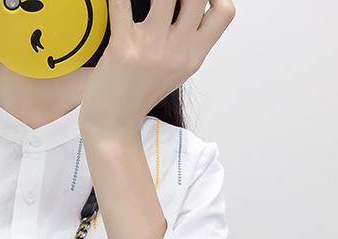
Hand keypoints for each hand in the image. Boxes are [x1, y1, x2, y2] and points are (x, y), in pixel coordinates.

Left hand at [79, 0, 235, 136]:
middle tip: (165, 1)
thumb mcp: (174, 72)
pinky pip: (121, 4)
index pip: (224, 12)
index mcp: (193, 57)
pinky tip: (120, 0)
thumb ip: (186, 42)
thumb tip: (190, 8)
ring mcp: (152, 49)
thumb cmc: (137, 96)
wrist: (112, 126)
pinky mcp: (123, 47)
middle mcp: (178, 51)